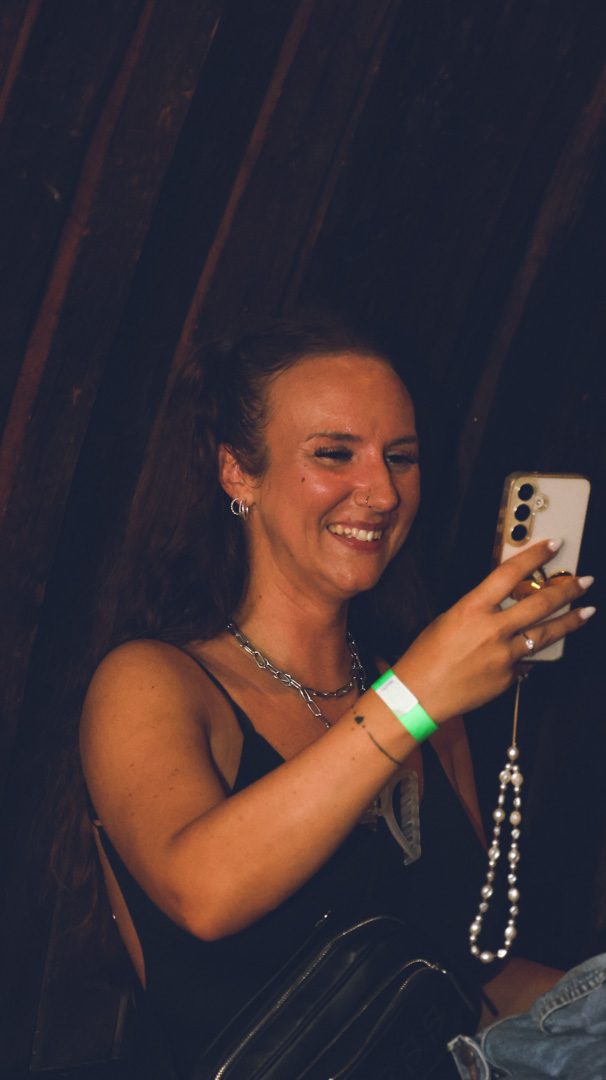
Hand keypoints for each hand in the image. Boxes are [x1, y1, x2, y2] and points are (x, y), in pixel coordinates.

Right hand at [395, 540, 593, 722]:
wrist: (419, 694)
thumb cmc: (426, 656)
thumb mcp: (449, 619)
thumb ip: (481, 610)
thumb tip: (508, 605)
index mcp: (472, 608)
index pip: (511, 573)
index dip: (535, 556)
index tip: (553, 546)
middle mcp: (492, 630)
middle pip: (540, 603)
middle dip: (567, 590)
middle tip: (584, 581)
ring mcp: (504, 655)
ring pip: (546, 634)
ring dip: (570, 621)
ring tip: (587, 612)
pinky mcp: (508, 678)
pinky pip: (527, 662)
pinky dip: (530, 655)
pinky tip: (537, 652)